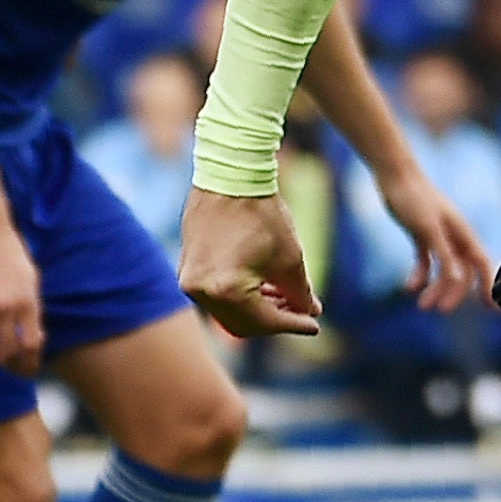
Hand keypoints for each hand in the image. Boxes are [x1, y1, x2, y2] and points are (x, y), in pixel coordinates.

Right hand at [0, 215, 45, 375]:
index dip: (31, 362)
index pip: (31, 345)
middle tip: (11, 366)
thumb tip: (34, 339)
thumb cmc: (10, 252)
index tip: (29, 368)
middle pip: (7, 353)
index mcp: (26, 301)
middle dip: (11, 365)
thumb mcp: (31, 279)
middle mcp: (4, 307)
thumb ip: (32, 310)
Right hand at [179, 187, 318, 337]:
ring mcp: (189, 281)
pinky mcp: (186, 269)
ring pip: (228, 313)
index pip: (265, 322)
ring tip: (283, 297)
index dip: (294, 324)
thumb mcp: (290, 259)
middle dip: (274, 321)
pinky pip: (215, 296)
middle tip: (300, 312)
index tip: (314, 324)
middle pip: (243, 325)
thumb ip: (300, 294)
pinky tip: (261, 286)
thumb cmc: (262, 213)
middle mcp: (201, 291)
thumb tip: (309, 313)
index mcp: (226, 291)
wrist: (229, 176)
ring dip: (257, 310)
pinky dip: (239, 297)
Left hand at [374, 163, 496, 312]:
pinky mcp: (421, 233)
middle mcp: (453, 235)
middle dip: (454, 292)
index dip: (488, 284)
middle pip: (461, 271)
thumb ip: (444, 254)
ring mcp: (438, 235)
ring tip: (422, 305)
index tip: (491, 307)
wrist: (394, 173)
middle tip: (441, 310)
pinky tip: (409, 287)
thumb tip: (458, 280)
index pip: (481, 263)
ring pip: (443, 268)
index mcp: (462, 232)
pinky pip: (425, 261)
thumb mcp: (428, 229)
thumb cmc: (414, 197)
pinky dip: (420, 274)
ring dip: (435, 287)